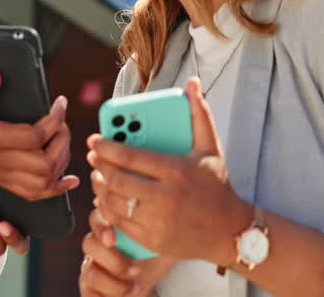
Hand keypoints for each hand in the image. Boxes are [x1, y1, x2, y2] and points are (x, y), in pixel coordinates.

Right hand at [0, 71, 80, 200]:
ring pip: (43, 180)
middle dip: (62, 140)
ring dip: (60, 161)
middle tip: (60, 120)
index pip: (35, 135)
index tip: (59, 102)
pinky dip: (54, 188)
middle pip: (47, 161)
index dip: (55, 120)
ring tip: (60, 139)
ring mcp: (0, 175)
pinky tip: (67, 180)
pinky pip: (33, 193)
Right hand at [79, 208, 176, 296]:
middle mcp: (98, 247)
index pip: (96, 219)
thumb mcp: (158, 241)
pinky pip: (89, 293)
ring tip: (135, 285)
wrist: (152, 282)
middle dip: (111, 258)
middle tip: (134, 270)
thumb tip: (153, 209)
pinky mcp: (90, 288)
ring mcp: (92, 268)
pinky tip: (125, 293)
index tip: (112, 238)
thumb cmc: (153, 260)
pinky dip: (107, 296)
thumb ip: (151, 226)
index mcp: (110, 228)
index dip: (101, 228)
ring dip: (114, 283)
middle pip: (89, 245)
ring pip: (90, 273)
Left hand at [87, 76, 251, 266]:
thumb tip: (192, 83)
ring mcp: (159, 222)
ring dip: (101, 187)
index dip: (107, 147)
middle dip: (100, 166)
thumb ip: (198, 114)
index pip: (131, 156)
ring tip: (99, 176)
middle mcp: (167, 197)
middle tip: (94, 157)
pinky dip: (109, 210)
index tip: (94, 140)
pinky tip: (108, 198)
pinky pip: (120, 223)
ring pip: (115, 202)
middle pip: (118, 179)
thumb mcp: (210, 148)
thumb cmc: (217, 185)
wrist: (229, 232)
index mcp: (177, 171)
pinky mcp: (154, 240)